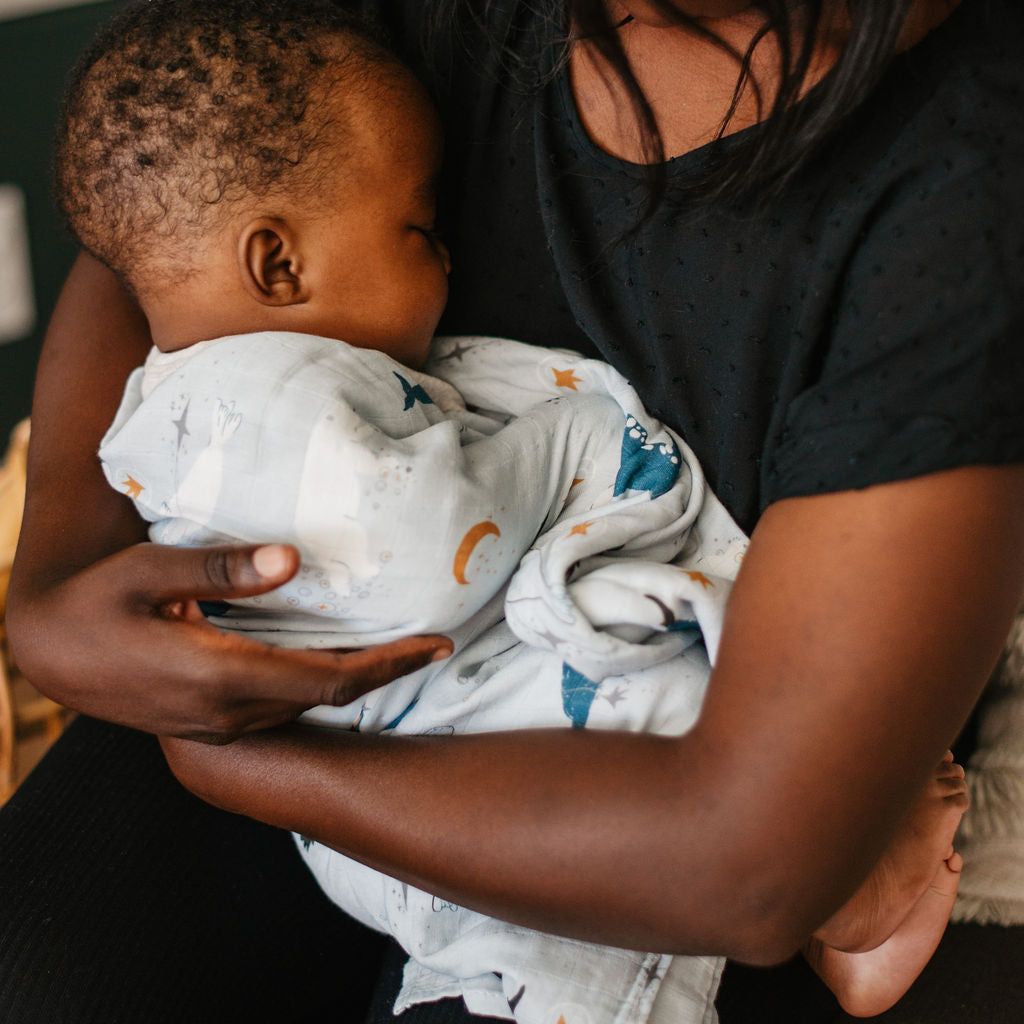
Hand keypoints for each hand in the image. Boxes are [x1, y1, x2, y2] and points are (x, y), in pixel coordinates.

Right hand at [7, 540, 450, 741]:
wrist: (47, 651)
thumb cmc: (93, 603)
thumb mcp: (149, 572)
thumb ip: (220, 571)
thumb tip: (292, 559)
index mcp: (220, 676)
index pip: (330, 679)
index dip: (389, 665)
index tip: (436, 645)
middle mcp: (228, 711)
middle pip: (329, 697)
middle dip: (387, 672)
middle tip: (436, 645)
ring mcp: (219, 723)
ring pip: (308, 706)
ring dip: (357, 680)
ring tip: (399, 648)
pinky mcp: (209, 720)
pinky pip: (283, 708)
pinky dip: (322, 686)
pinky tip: (337, 662)